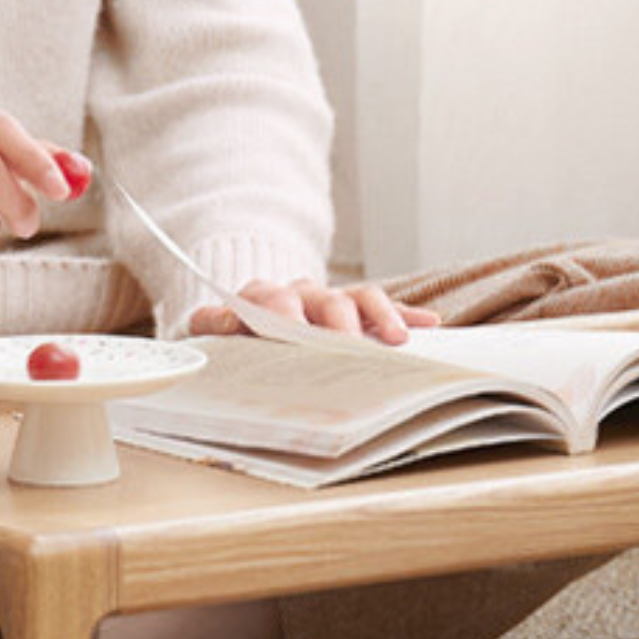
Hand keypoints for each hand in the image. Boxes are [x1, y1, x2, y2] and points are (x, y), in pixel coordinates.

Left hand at [188, 278, 441, 346]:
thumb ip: (211, 325)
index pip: (274, 298)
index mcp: (263, 297)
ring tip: (397, 340)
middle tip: (349, 345)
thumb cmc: (231, 335)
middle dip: (338, 323)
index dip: (283, 314)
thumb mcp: (209, 332)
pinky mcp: (355, 311)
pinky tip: (428, 324)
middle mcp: (301, 293)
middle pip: (324, 299)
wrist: (242, 317)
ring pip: (360, 298)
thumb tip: (228, 322)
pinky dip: (404, 315)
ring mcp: (331, 301)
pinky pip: (384, 308)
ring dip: (380, 317)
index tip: (292, 332)